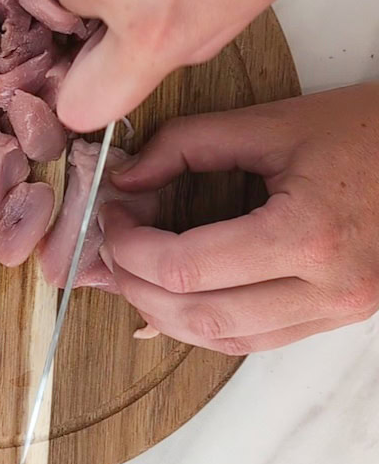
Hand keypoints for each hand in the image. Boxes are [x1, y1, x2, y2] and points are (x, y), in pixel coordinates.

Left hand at [99, 84, 378, 353]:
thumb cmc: (369, 132)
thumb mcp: (274, 123)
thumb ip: (189, 143)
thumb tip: (127, 178)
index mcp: (307, 235)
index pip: (186, 266)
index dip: (131, 247)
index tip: (110, 218)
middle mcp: (326, 290)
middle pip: (199, 315)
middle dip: (137, 286)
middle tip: (110, 249)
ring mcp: (337, 312)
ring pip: (226, 341)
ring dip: (165, 314)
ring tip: (133, 275)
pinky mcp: (338, 316)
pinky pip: (256, 340)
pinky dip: (206, 325)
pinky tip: (177, 299)